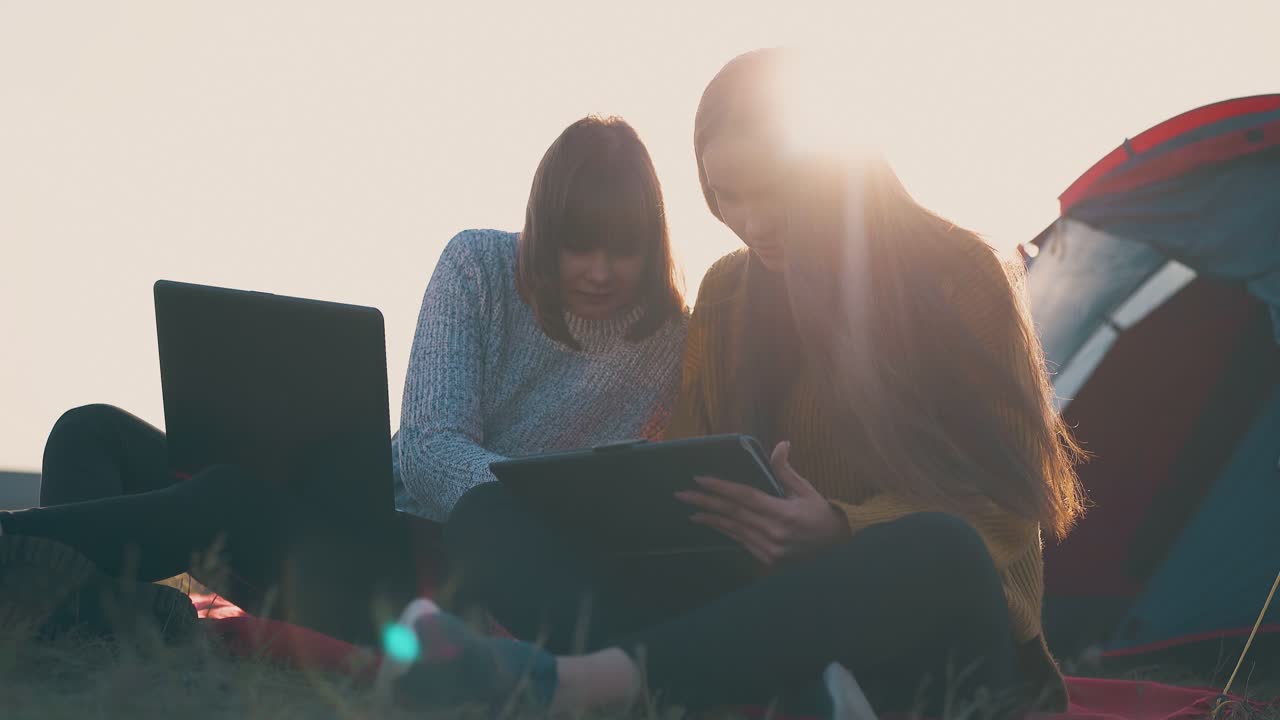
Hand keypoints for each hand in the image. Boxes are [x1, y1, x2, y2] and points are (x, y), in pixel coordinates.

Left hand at [674, 441, 849, 566]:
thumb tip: (781, 444)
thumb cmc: (821, 516)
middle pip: (732, 514)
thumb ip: (786, 470)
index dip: (720, 487)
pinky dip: (726, 531)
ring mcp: (769, 550)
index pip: (745, 497)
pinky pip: (741, 542)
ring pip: (733, 530)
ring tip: (691, 511)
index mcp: (784, 513)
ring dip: (711, 519)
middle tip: (682, 494)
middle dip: (705, 503)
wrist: (837, 551)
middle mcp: (774, 533)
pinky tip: (713, 524)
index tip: (699, 479)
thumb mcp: (807, 490)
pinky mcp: (767, 560)